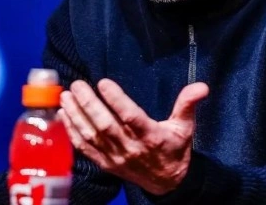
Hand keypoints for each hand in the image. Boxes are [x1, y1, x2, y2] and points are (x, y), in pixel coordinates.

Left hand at [58, 79, 208, 195]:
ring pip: (91, 136)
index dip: (117, 100)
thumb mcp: (185, 127)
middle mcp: (131, 148)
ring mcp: (115, 157)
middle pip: (105, 125)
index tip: (103, 83)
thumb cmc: (174, 149)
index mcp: (152, 136)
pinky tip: (64, 114)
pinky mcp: (105, 163)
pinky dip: (72, 131)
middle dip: (89, 104)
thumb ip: (188, 104)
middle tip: (77, 85)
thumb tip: (201, 86)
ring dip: (76, 115)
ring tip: (66, 96)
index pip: (131, 117)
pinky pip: (85, 148)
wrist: (167, 183)